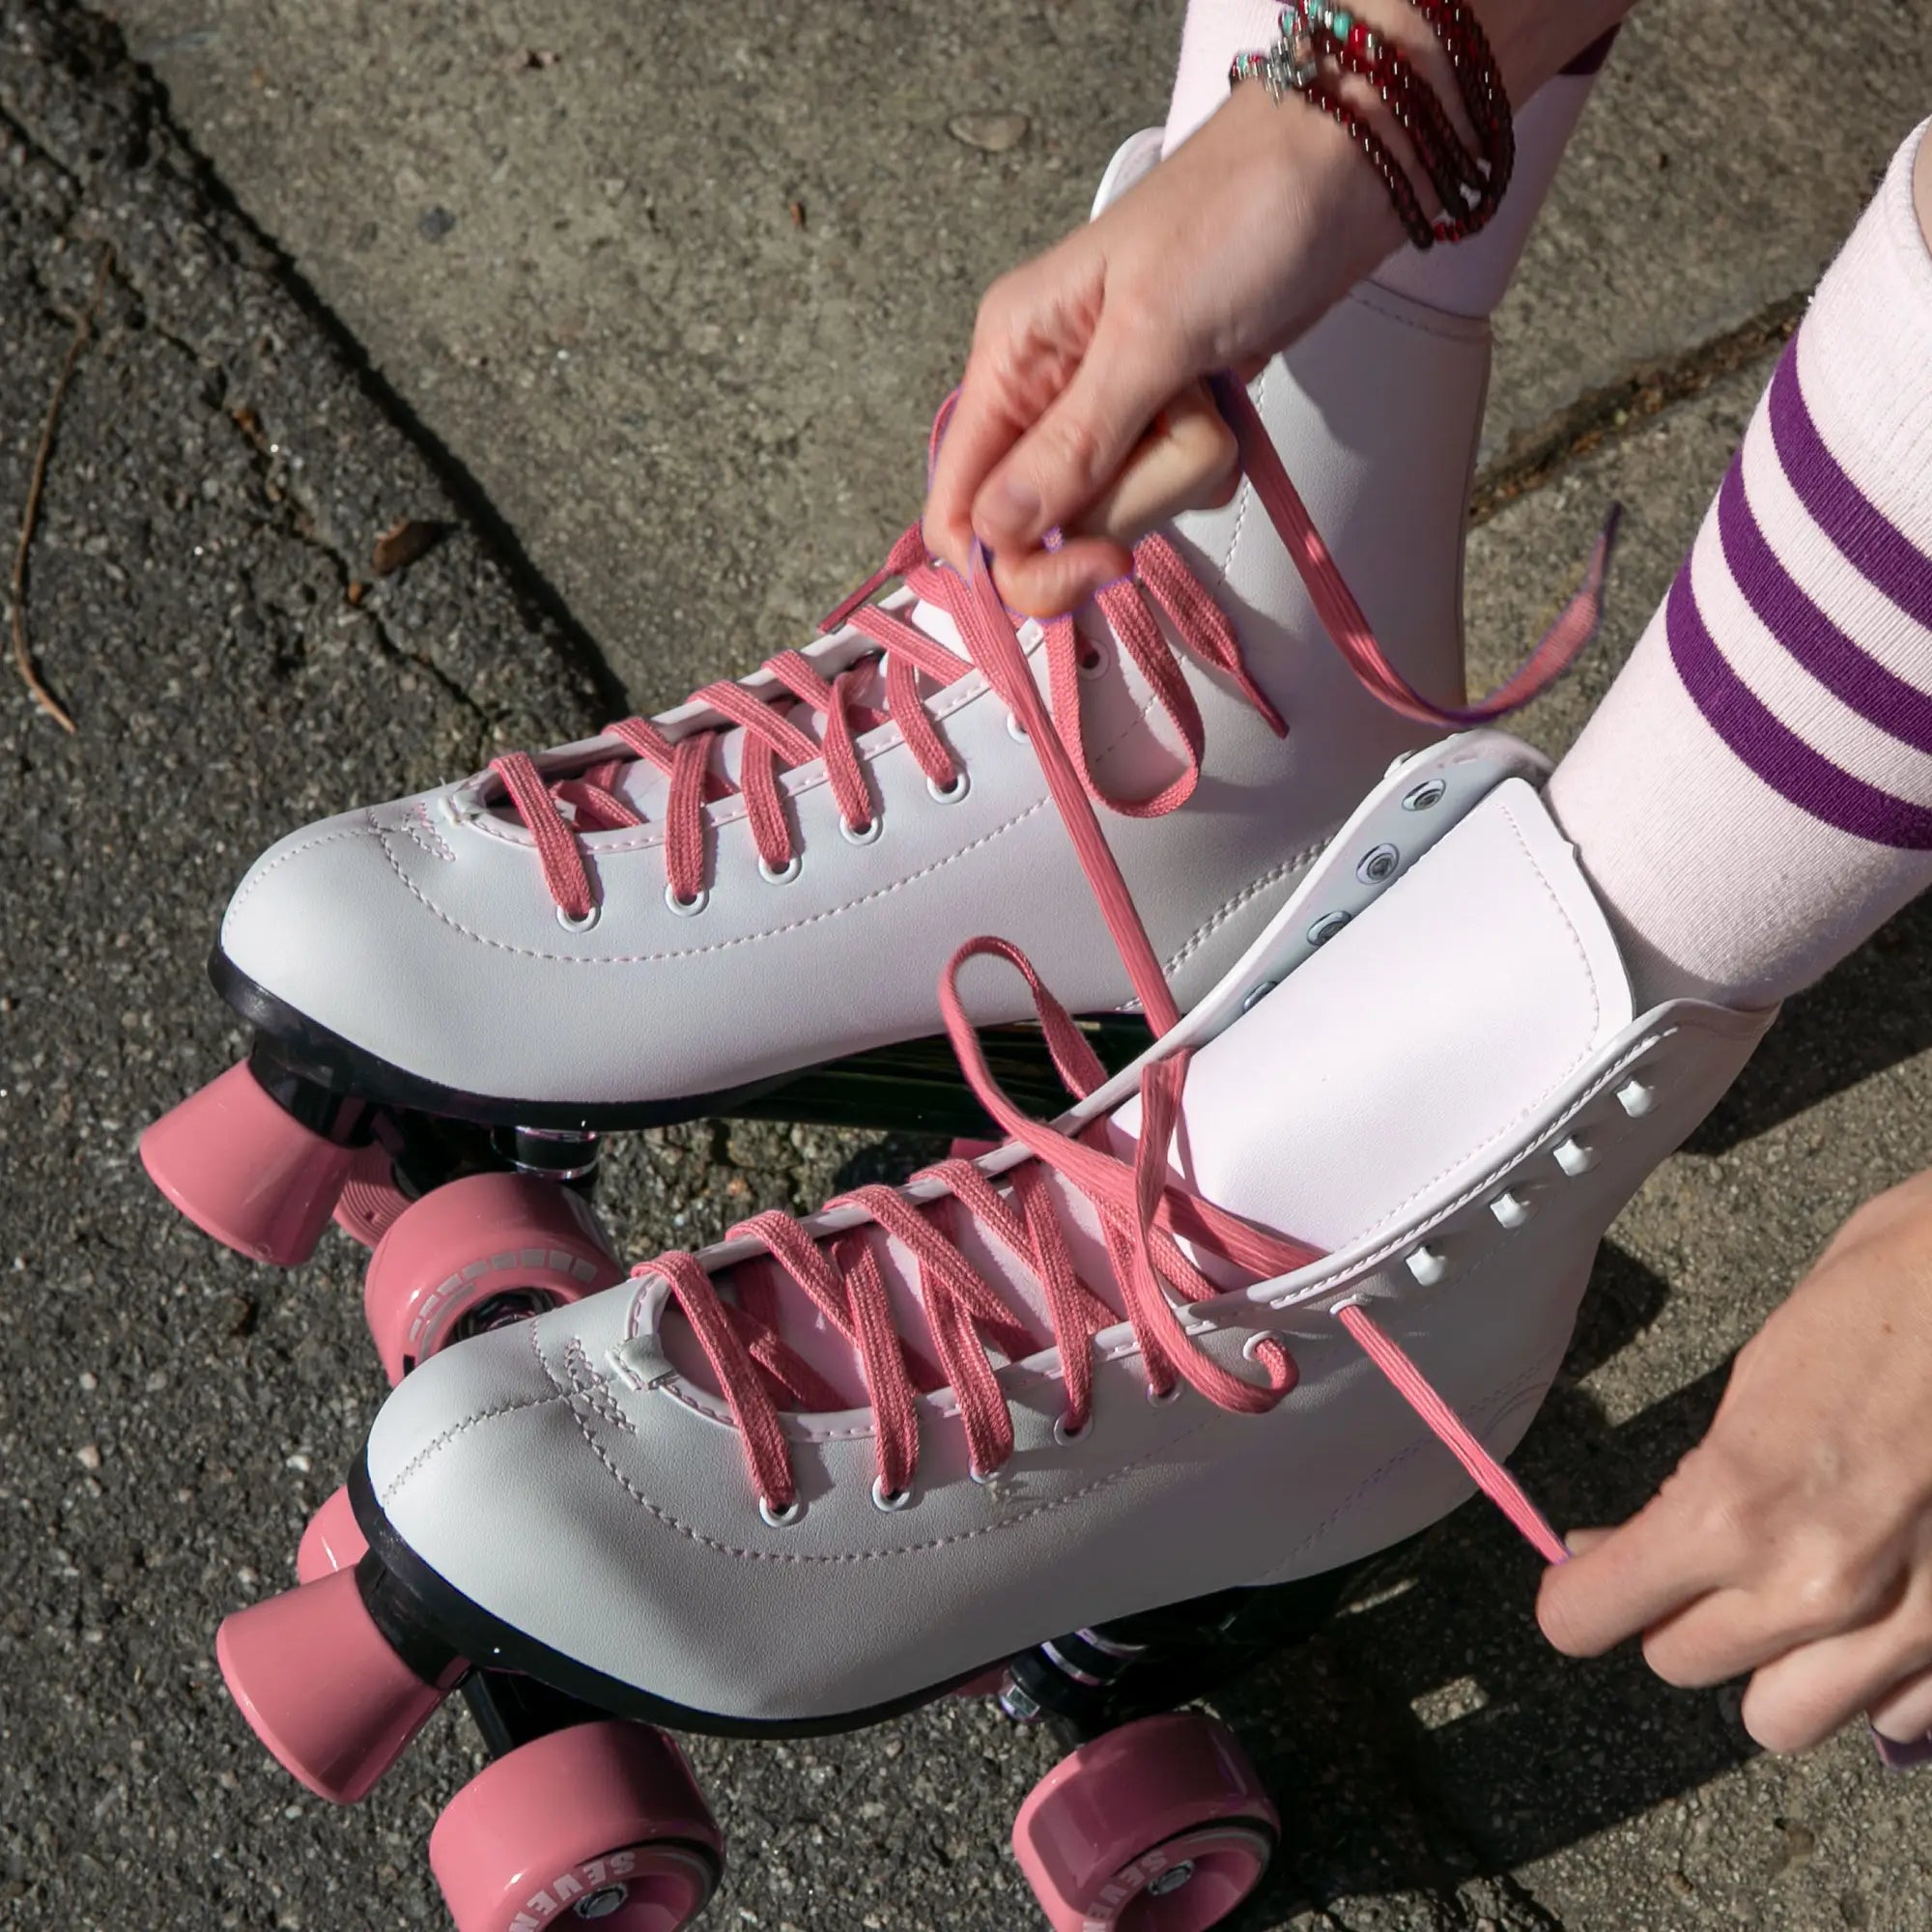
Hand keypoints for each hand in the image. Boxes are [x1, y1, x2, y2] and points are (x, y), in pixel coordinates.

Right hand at [922, 77, 1403, 617]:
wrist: (1343, 167)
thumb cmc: (1238, 214)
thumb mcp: (1149, 333)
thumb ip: (1074, 443)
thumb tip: (996, 533)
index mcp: (1010, 358)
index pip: (962, 507)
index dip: (1013, 559)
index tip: (1096, 562)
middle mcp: (1043, 392)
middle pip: (1050, 524)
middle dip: (1130, 496)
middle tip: (1180, 426)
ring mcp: (1106, 409)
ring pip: (1118, 511)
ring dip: (1180, 470)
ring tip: (1209, 393)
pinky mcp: (1164, 418)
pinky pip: (1168, 490)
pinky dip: (1207, 463)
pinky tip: (1228, 405)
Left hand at [1538, 1171, 1931, 1753]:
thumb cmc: (1876, 1306)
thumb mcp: (1751, 1386)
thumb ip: (1692, 1489)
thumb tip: (1617, 1550)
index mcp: (1732, 1511)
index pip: (1591, 1616)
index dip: (1576, 1598)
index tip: (1581, 1578)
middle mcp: (1812, 1589)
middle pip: (1681, 1663)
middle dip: (1673, 1615)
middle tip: (1692, 1564)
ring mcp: (1904, 1626)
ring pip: (1783, 1718)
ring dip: (1769, 1664)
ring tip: (1782, 1595)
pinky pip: (1892, 1719)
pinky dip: (1871, 1681)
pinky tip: (1871, 1611)